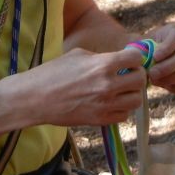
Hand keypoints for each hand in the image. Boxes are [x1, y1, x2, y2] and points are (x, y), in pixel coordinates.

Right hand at [22, 47, 147, 126]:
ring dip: (131, 94)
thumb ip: (102, 57)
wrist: (34, 98)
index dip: (134, 57)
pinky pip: (124, 115)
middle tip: (127, 74)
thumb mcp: (78, 55)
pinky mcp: (99, 120)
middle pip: (140, 80)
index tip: (128, 59)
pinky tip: (111, 103)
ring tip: (121, 90)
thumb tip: (118, 61)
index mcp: (103, 65)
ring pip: (136, 100)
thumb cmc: (53, 72)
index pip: (136, 59)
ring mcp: (105, 105)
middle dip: (136, 75)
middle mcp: (107, 85)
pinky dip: (122, 109)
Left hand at [144, 23, 174, 96]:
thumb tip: (146, 60)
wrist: (145, 62)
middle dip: (167, 67)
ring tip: (156, 79)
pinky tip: (167, 86)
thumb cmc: (142, 52)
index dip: (167, 48)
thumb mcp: (140, 45)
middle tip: (152, 73)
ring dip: (171, 79)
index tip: (154, 57)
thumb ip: (142, 50)